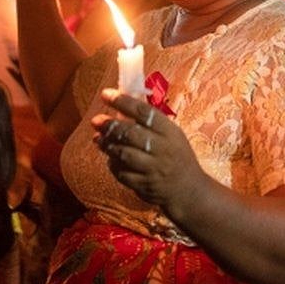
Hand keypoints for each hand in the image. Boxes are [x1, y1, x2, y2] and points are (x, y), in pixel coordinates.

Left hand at [91, 88, 199, 207]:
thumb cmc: (178, 156)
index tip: (106, 94)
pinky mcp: (144, 185)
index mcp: (170, 132)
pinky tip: (110, 158)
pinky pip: (121, 173)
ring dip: (107, 144)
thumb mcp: (173, 135)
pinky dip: (113, 164)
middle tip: (96, 121)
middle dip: (109, 125)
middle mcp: (162, 149)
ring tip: (97, 138)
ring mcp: (153, 168)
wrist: (188, 189)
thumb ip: (152, 122)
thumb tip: (122, 105)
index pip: (144, 112)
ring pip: (123, 153)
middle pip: (130, 133)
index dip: (122, 102)